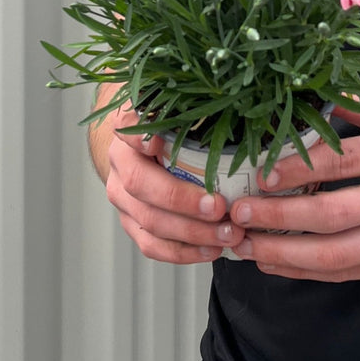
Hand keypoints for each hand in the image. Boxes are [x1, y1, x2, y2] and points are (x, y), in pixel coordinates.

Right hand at [103, 103, 245, 263]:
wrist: (145, 150)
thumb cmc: (174, 129)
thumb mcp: (183, 113)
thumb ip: (198, 111)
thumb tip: (239, 108)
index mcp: (130, 129)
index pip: (125, 125)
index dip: (139, 135)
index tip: (157, 142)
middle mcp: (120, 162)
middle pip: (141, 184)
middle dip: (182, 200)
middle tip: (220, 207)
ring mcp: (122, 196)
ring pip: (149, 220)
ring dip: (191, 232)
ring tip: (228, 234)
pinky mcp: (131, 223)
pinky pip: (152, 245)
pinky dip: (184, 252)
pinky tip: (211, 249)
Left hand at [227, 101, 359, 280]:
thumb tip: (307, 98)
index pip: (341, 161)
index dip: (296, 169)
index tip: (260, 173)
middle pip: (333, 213)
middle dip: (279, 216)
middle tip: (239, 214)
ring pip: (337, 254)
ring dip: (284, 253)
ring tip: (245, 246)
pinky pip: (346, 274)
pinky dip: (305, 273)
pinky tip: (275, 263)